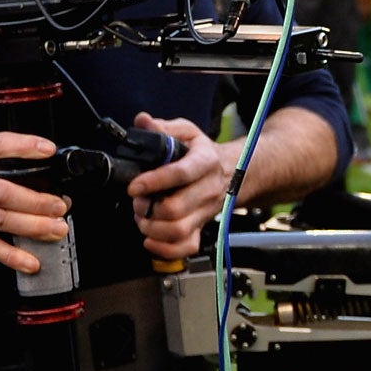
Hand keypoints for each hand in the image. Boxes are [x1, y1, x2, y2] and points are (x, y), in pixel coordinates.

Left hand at [125, 114, 231, 260]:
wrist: (235, 173)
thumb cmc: (204, 154)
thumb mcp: (188, 133)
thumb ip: (164, 128)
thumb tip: (143, 122)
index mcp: (205, 163)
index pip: (181, 174)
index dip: (154, 181)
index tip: (134, 186)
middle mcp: (207, 190)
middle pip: (175, 209)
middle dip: (147, 208)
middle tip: (138, 201)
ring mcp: (205, 212)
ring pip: (177, 231)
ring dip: (151, 227)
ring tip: (143, 216)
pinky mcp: (202, 228)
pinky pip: (185, 248)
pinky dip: (164, 249)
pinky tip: (150, 238)